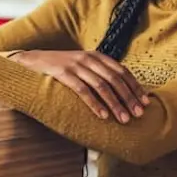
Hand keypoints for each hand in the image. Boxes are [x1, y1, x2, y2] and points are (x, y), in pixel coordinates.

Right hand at [12, 50, 148, 123]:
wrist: (31, 61)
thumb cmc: (61, 68)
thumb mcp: (83, 67)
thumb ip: (100, 75)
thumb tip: (122, 94)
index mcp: (97, 56)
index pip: (122, 72)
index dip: (135, 87)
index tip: (146, 102)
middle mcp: (89, 59)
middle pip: (115, 80)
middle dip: (129, 98)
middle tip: (138, 114)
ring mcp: (76, 65)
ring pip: (102, 86)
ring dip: (115, 104)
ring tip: (124, 119)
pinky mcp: (63, 74)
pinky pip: (83, 91)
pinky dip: (95, 104)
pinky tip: (103, 116)